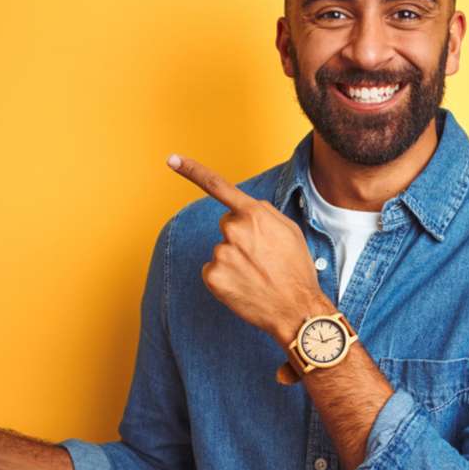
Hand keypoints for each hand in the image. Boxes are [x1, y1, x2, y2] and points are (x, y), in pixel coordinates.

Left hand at [166, 153, 333, 343]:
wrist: (296, 309)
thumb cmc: (296, 270)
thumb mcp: (290, 231)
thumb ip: (265, 212)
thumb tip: (245, 208)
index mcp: (254, 214)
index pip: (218, 186)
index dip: (192, 170)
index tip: (172, 159)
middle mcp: (234, 230)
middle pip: (227, 225)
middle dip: (240, 237)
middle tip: (262, 257)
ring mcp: (221, 253)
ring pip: (221, 250)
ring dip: (234, 260)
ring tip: (257, 275)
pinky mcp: (212, 276)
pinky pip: (212, 270)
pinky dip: (225, 278)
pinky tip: (244, 286)